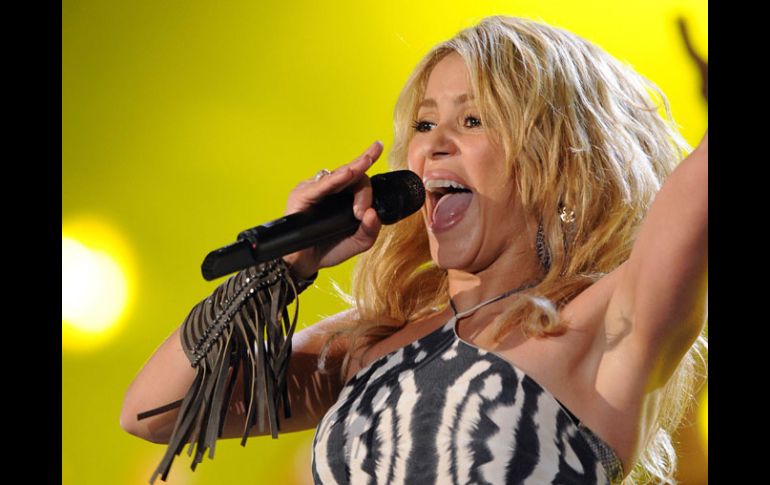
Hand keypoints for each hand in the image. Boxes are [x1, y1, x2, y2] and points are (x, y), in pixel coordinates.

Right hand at [282, 141, 383, 278]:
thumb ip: (370, 230)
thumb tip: (373, 214)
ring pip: (341, 177)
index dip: (367, 158)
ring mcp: (314, 189)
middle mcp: (327, 188)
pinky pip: (321, 186)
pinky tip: (347, 174)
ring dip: (356, 191)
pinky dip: (335, 180)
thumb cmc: (328, 249)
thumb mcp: (357, 243)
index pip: (357, 175)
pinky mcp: (302, 196)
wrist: (304, 264)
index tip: (378, 146)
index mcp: (340, 195)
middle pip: (353, 175)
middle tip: (363, 213)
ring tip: (360, 209)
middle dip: (365, 192)